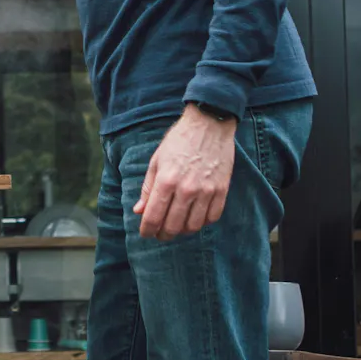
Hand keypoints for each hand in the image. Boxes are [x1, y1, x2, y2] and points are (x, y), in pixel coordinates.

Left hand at [133, 105, 237, 240]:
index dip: (147, 230)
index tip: (145, 233)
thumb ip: (147, 188)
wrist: (209, 124)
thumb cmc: (179, 140)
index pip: (153, 217)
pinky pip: (212, 217)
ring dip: (182, 231)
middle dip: (162, 235)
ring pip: (193, 226)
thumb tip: (138, 210)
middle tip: (160, 234)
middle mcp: (186, 189)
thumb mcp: (157, 160)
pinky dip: (202, 223)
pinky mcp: (222, 190)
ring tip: (177, 227)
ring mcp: (206, 190)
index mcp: (166, 180)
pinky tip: (195, 217)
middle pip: (172, 226)